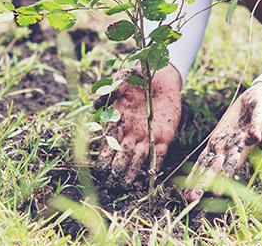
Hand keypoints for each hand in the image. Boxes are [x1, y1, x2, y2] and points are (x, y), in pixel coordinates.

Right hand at [95, 64, 181, 185]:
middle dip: (115, 168)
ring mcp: (146, 135)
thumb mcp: (125, 76)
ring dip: (131, 172)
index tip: (98, 168)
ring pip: (137, 158)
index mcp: (117, 119)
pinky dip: (154, 166)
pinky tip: (150, 177)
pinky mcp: (164, 136)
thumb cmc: (139, 75)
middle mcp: (130, 131)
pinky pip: (158, 154)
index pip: (107, 142)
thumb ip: (113, 87)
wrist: (163, 76)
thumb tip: (98, 101)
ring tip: (125, 186)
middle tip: (110, 182)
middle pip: (120, 154)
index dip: (103, 155)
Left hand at [183, 82, 261, 201]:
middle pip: (216, 169)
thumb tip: (256, 137)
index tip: (216, 193)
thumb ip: (258, 124)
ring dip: (198, 180)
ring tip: (187, 196)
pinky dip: (198, 167)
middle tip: (193, 199)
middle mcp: (233, 148)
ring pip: (208, 165)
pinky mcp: (217, 137)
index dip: (223, 178)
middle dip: (204, 184)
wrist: (259, 98)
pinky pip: (206, 154)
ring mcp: (224, 144)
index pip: (232, 164)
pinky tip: (190, 179)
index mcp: (244, 145)